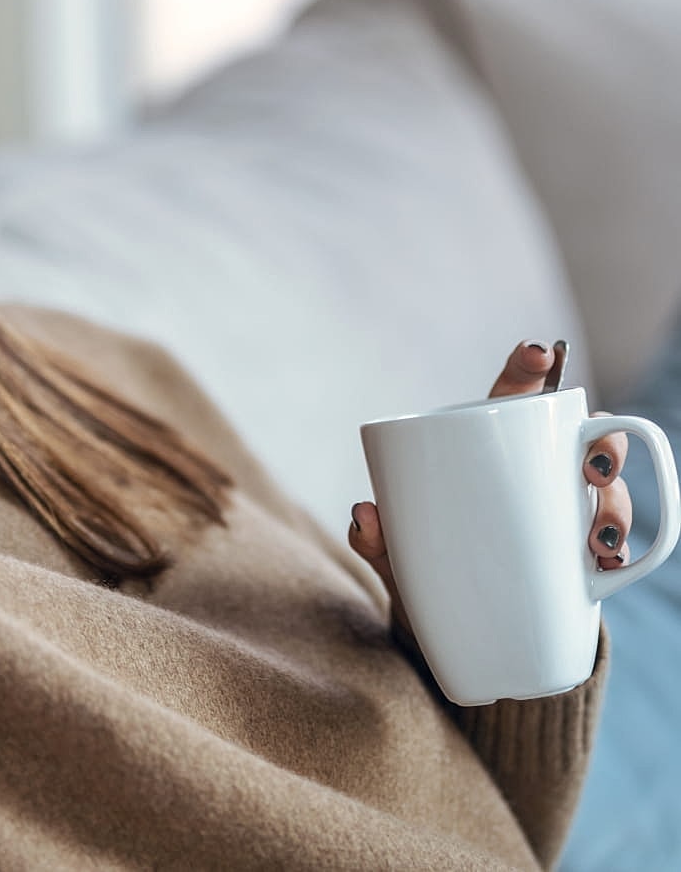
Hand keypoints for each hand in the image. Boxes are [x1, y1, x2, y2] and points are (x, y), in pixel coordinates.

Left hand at [347, 340, 632, 630]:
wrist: (447, 629)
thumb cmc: (421, 569)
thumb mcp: (393, 554)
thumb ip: (373, 537)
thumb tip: (364, 514)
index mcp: (483, 449)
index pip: (510, 394)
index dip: (529, 367)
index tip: (537, 354)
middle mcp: (532, 471)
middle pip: (581, 437)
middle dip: (603, 444)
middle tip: (589, 470)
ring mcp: (560, 510)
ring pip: (606, 490)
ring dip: (615, 508)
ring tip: (596, 542)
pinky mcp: (578, 554)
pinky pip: (612, 543)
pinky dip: (617, 553)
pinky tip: (605, 567)